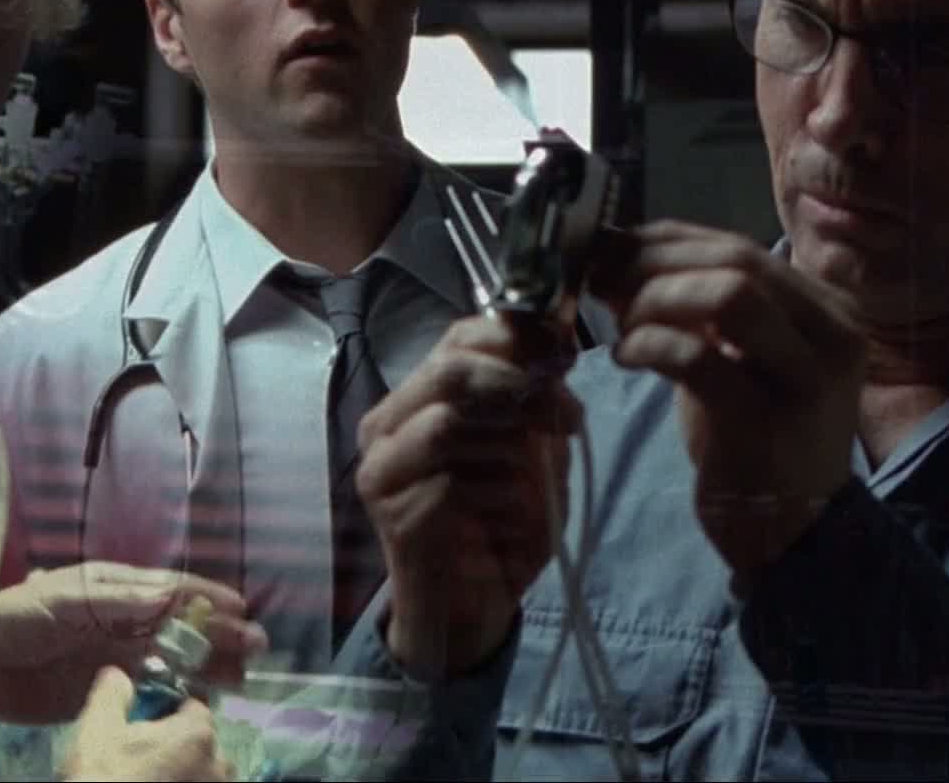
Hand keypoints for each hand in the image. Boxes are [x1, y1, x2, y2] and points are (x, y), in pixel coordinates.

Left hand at [0, 561, 266, 724]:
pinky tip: (204, 698)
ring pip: (175, 656)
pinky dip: (180, 690)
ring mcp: (118, 652)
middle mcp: (123, 616)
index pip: (172, 588)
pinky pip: (153, 686)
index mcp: (115, 585)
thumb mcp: (68, 600)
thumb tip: (172, 594)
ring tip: (243, 676)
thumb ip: (120, 600)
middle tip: (257, 648)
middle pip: (182, 624)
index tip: (242, 608)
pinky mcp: (108, 685)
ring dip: (209, 664)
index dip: (209, 596)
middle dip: (220, 633)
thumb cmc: (19, 617)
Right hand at [60, 666, 230, 781]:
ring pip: (205, 778)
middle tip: (145, 762)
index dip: (169, 713)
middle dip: (181, 750)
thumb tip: (119, 675)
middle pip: (204, 746)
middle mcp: (219, 768)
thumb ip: (112, 694)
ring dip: (186, 777)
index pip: (194, 709)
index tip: (146, 726)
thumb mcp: (96, 732)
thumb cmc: (102, 780)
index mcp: (197, 736)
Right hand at [355, 314, 579, 679]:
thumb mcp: (531, 452)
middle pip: (449, 372)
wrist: (470, 610)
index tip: (568, 357)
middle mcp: (384, 427)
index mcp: (416, 400)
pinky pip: (453, 484)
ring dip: (512, 454)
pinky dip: (499, 500)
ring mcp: (381, 471)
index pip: (457, 339)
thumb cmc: (501, 525)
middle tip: (567, 417)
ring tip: (536, 488)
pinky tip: (511, 523)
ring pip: (452, 424)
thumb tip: (559, 348)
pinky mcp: (391, 516)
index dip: (516, 338)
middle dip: (519, 387)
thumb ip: (538, 402)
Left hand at [597, 220, 861, 579]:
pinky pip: (699, 356)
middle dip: (653, 265)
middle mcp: (831, 332)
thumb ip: (699, 307)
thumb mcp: (735, 357)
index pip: (738, 245)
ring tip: (622, 328)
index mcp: (826, 308)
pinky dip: (650, 345)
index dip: (664, 241)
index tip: (610, 253)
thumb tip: (622, 255)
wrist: (792, 532)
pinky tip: (626, 358)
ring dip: (656, 300)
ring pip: (728, 294)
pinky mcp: (770, 418)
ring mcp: (807, 375)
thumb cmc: (754, 439)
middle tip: (601, 285)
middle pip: (735, 260)